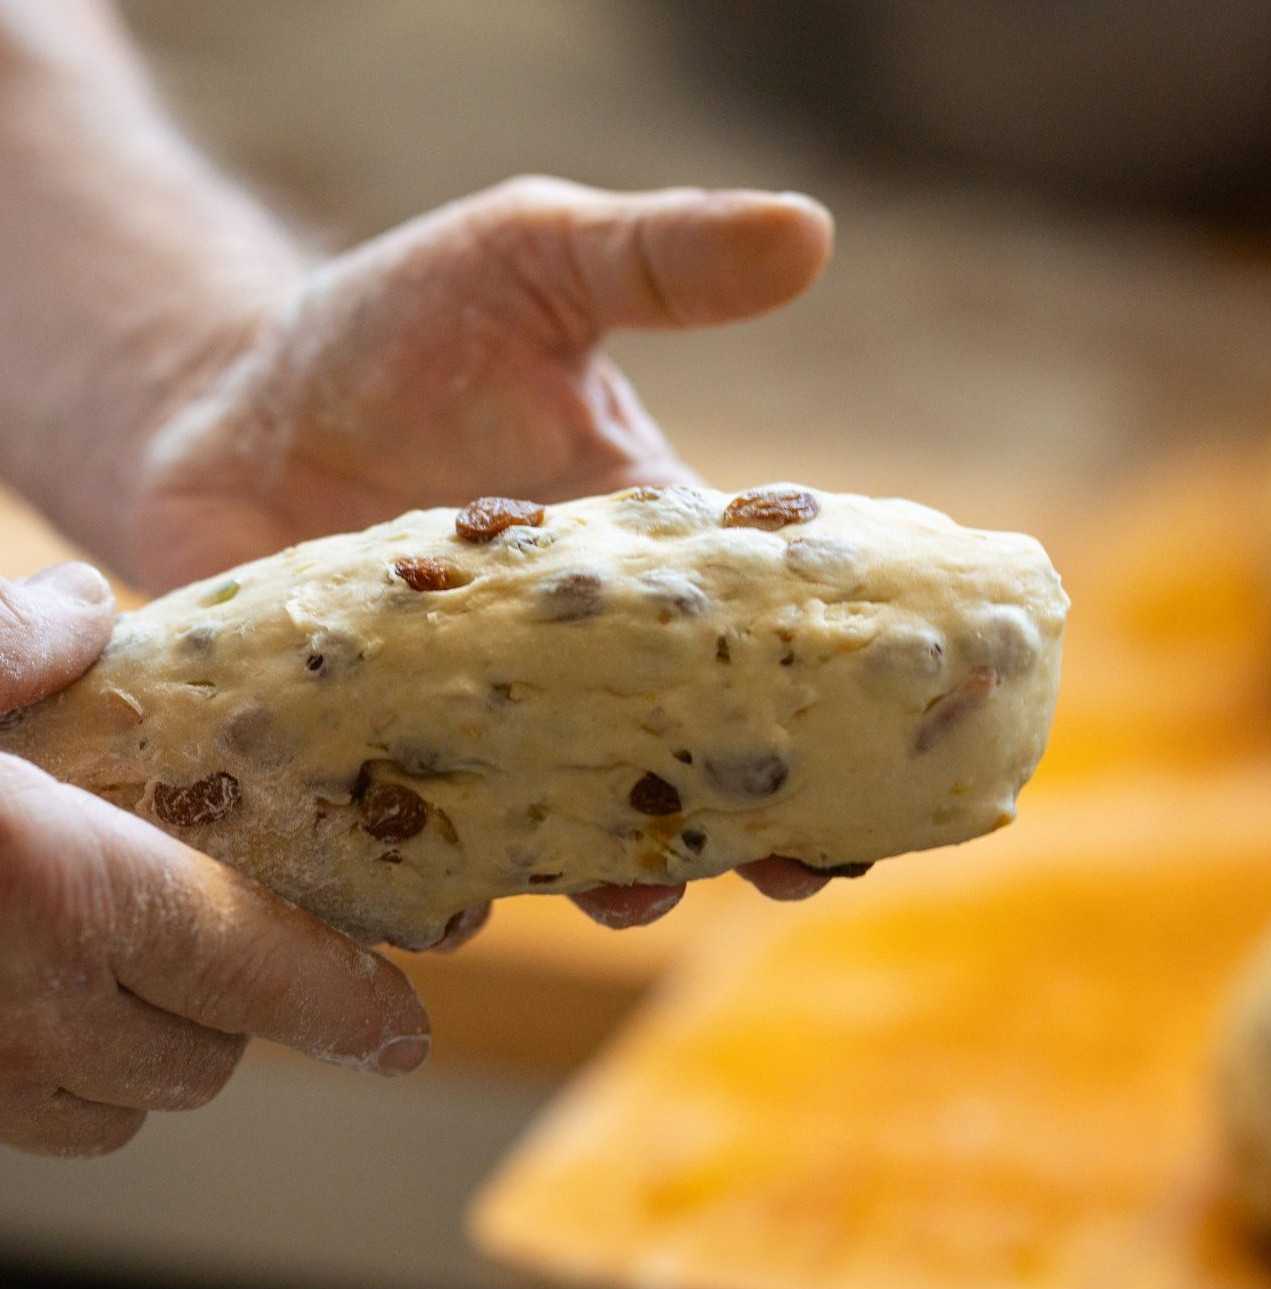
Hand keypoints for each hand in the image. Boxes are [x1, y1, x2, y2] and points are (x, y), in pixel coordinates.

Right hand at [0, 563, 429, 1156]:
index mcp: (52, 885)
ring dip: (150, 1050)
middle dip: (245, 1008)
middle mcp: (13, 1007)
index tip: (405, 1026)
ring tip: (141, 968)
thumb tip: (86, 612)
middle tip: (244, 940)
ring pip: (112, 1109)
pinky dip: (52, 1083)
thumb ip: (3, 640)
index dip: (352, 1005)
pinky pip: (13, 1131)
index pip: (264, 970)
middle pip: (202, 1054)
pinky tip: (28, 998)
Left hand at [126, 176, 837, 927]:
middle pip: (684, 762)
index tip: (882, 766)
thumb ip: (657, 261)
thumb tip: (811, 234)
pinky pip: (425, 842)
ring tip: (632, 892)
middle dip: (747, 825)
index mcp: (645, 567)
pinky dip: (447, 883)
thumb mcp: (530, 263)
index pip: (758, 647)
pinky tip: (461, 909)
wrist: (224, 399)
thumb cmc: (387, 329)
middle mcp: (576, 663)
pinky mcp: (377, 755)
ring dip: (615, 871)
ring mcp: (480, 719)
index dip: (826, 712)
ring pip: (569, 824)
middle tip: (788, 869)